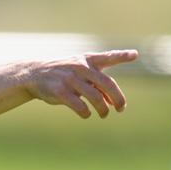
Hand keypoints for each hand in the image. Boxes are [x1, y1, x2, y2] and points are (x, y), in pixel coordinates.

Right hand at [22, 50, 138, 117]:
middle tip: (121, 109)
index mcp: (87, 60)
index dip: (122, 56)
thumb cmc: (64, 74)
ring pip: (96, 97)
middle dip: (118, 98)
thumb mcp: (81, 73)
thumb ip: (98, 84)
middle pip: (107, 84)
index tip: (135, 54)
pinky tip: (86, 114)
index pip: (108, 57)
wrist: (35, 74)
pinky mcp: (61, 91)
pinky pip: (80, 106)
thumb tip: (113, 104)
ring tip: (104, 114)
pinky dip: (86, 113)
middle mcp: (81, 67)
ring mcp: (70, 79)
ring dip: (103, 109)